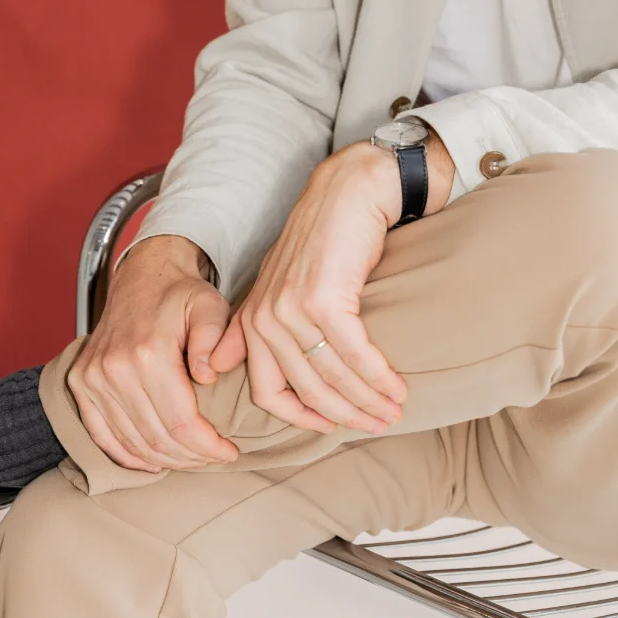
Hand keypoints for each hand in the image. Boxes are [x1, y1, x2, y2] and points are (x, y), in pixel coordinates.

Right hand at [68, 234, 240, 472]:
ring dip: (165, 460)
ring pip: (131, 443)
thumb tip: (207, 375)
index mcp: (148, 353)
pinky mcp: (81, 383)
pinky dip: (127, 456)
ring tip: (193, 459)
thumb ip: (214, 337)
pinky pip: (101, 435)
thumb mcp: (210, 305)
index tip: (230, 452)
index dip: (208, 447)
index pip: (182, 423)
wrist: (143, 277)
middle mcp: (114, 369)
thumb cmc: (182, 295)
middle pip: (157, 438)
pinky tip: (154, 462)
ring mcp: (92, 378)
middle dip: (192, 458)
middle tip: (215, 458)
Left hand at [208, 131, 454, 435]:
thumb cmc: (324, 237)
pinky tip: (398, 386)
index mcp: (252, 320)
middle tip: (381, 424)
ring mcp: (291, 309)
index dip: (303, 418)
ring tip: (396, 409)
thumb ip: (251, 326)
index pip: (268, 393)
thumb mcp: (280, 284)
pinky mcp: (323, 300)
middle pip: (307, 390)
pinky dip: (379, 376)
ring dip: (370, 400)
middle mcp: (265, 318)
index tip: (334, 427)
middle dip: (347, 414)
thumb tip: (219, 367)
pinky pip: (354, 355)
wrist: (350, 190)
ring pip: (333, 376)